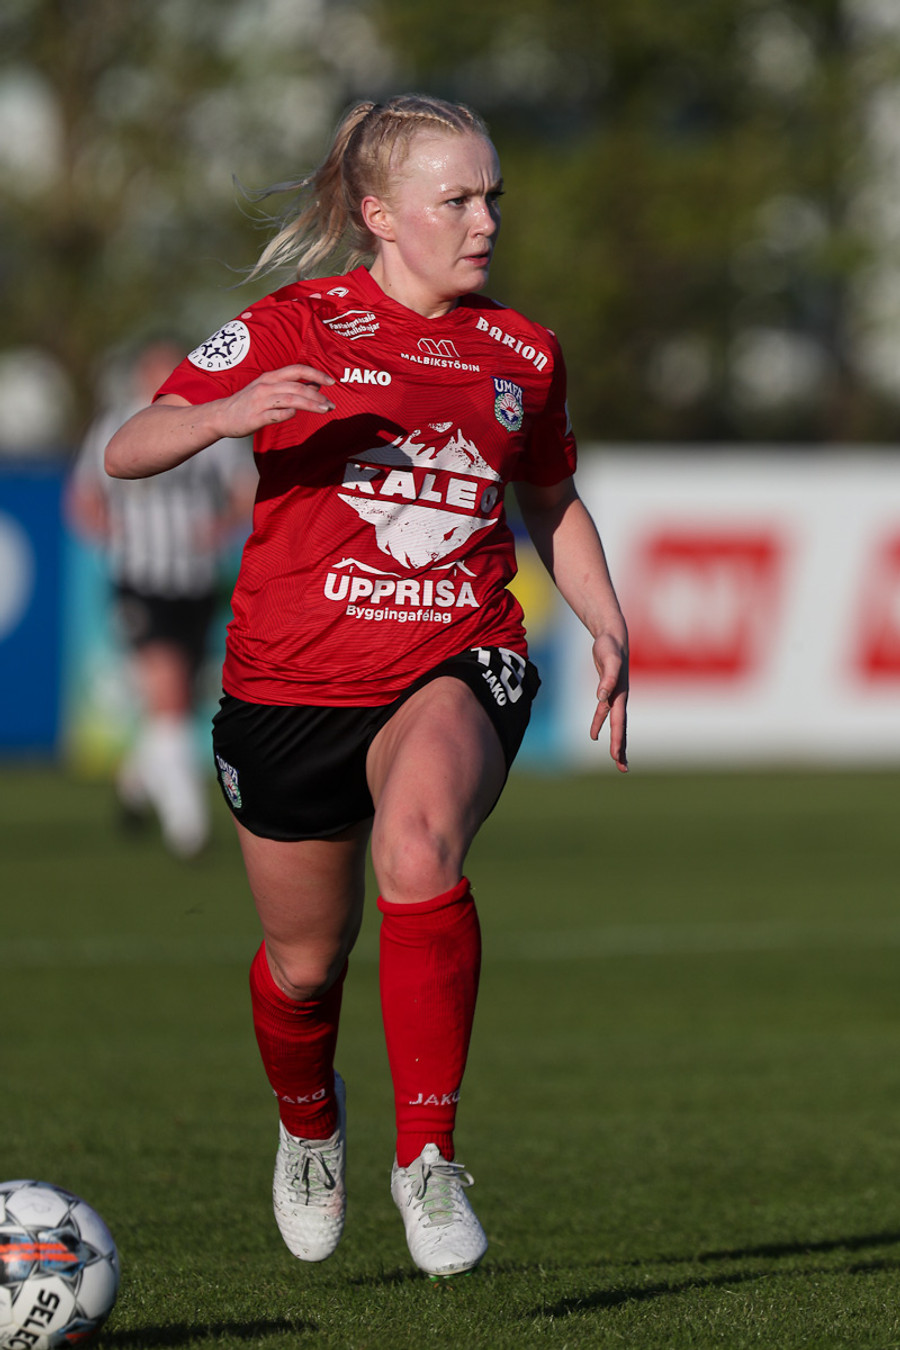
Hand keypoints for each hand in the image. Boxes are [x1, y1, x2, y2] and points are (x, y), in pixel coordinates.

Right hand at [216, 364, 335, 436]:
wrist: (221, 416)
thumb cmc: (248, 403)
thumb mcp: (268, 389)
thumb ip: (289, 387)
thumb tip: (315, 387)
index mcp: (270, 377)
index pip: (297, 370)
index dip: (315, 373)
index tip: (331, 380)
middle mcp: (266, 386)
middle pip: (297, 387)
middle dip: (318, 395)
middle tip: (331, 404)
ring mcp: (261, 401)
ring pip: (291, 399)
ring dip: (310, 404)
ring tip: (324, 409)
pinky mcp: (256, 417)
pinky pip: (276, 414)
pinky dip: (288, 414)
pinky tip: (295, 415)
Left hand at [589, 631, 628, 771]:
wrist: (613, 635)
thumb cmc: (611, 645)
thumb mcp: (608, 659)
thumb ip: (608, 678)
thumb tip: (601, 697)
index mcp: (620, 694)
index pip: (619, 723)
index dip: (618, 740)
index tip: (616, 757)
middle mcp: (619, 698)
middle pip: (621, 728)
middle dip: (622, 748)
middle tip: (622, 768)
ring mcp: (614, 695)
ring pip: (615, 724)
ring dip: (616, 741)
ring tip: (616, 759)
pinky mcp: (607, 691)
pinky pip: (604, 713)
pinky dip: (599, 724)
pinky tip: (594, 735)